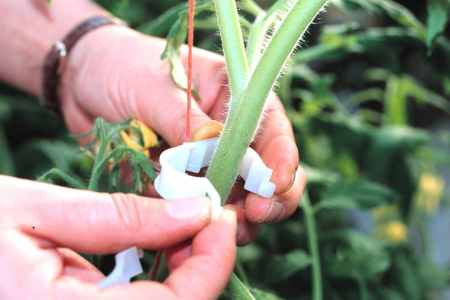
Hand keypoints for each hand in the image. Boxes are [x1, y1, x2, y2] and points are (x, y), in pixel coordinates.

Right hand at [0, 175, 235, 299]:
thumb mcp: (38, 211)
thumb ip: (120, 218)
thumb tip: (195, 211)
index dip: (212, 264)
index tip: (220, 215)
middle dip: (205, 268)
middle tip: (203, 216)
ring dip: (188, 274)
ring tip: (183, 226)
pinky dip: (164, 283)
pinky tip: (161, 249)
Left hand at [61, 26, 305, 243]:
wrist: (80, 85)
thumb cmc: (121, 67)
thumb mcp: (154, 85)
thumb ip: (184, 118)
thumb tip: (211, 148)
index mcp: (231, 96)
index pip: (271, 126)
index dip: (282, 155)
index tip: (278, 182)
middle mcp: (226, 134)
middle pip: (265, 171)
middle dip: (269, 196)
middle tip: (257, 212)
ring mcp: (204, 164)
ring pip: (237, 199)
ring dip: (237, 218)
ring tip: (222, 227)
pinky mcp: (180, 188)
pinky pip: (197, 213)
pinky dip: (198, 227)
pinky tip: (191, 234)